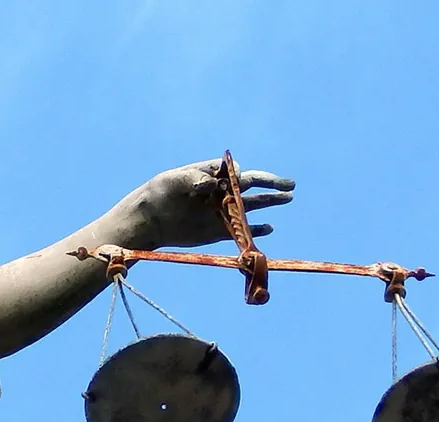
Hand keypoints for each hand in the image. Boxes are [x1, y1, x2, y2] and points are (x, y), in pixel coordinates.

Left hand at [115, 158, 294, 250]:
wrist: (148, 220)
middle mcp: (220, 192)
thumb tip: (216, 182)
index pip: (236, 172)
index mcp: (212, 175)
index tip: (236, 180)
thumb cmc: (159, 194)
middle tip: (290, 185)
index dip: (241, 176)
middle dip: (271, 184)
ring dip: (270, 202)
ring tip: (288, 197)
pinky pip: (241, 230)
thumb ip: (196, 178)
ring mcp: (220, 211)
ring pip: (251, 206)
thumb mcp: (175, 181)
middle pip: (252, 185)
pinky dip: (256, 229)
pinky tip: (269, 228)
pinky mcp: (217, 231)